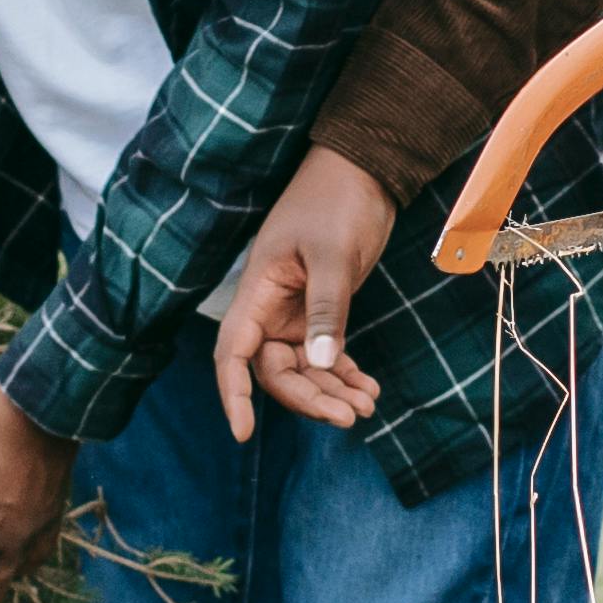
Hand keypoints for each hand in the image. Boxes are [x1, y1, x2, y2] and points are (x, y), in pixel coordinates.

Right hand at [212, 148, 397, 435]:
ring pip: (305, 369)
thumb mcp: (334, 255)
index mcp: (258, 292)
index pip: (233, 353)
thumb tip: (320, 364)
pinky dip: (346, 374)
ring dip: (331, 392)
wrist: (364, 170)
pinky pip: (328, 354)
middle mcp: (271, 308)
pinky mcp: (324, 311)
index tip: (243, 433)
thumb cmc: (338, 200)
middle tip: (349, 416)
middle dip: (309, 398)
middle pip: (275, 371)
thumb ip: (328, 309)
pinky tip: (369, 389)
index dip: (233, 394)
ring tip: (366, 407)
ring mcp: (297, 311)